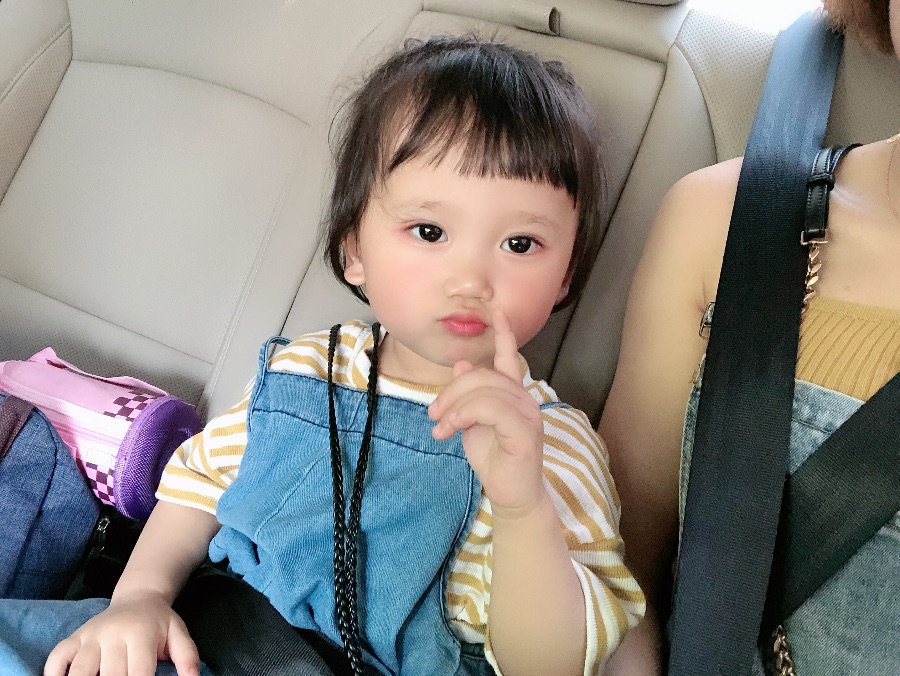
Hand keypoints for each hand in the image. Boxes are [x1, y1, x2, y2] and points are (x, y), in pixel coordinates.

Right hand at [45, 591, 199, 675]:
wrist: (139, 596)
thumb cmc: (159, 622)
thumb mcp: (179, 634)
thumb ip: (187, 658)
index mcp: (140, 634)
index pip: (138, 673)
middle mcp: (112, 634)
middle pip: (109, 675)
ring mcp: (90, 636)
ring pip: (78, 670)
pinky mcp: (74, 637)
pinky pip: (57, 657)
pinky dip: (53, 673)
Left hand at [428, 309, 545, 516]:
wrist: (511, 493)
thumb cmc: (495, 458)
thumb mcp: (473, 422)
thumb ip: (469, 395)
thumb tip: (461, 363)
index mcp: (513, 393)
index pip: (509, 358)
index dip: (504, 335)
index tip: (498, 311)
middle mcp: (523, 398)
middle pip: (483, 374)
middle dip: (451, 391)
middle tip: (433, 414)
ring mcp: (527, 413)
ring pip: (484, 390)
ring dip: (454, 406)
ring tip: (441, 427)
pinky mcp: (524, 431)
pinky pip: (491, 409)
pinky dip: (465, 415)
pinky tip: (452, 430)